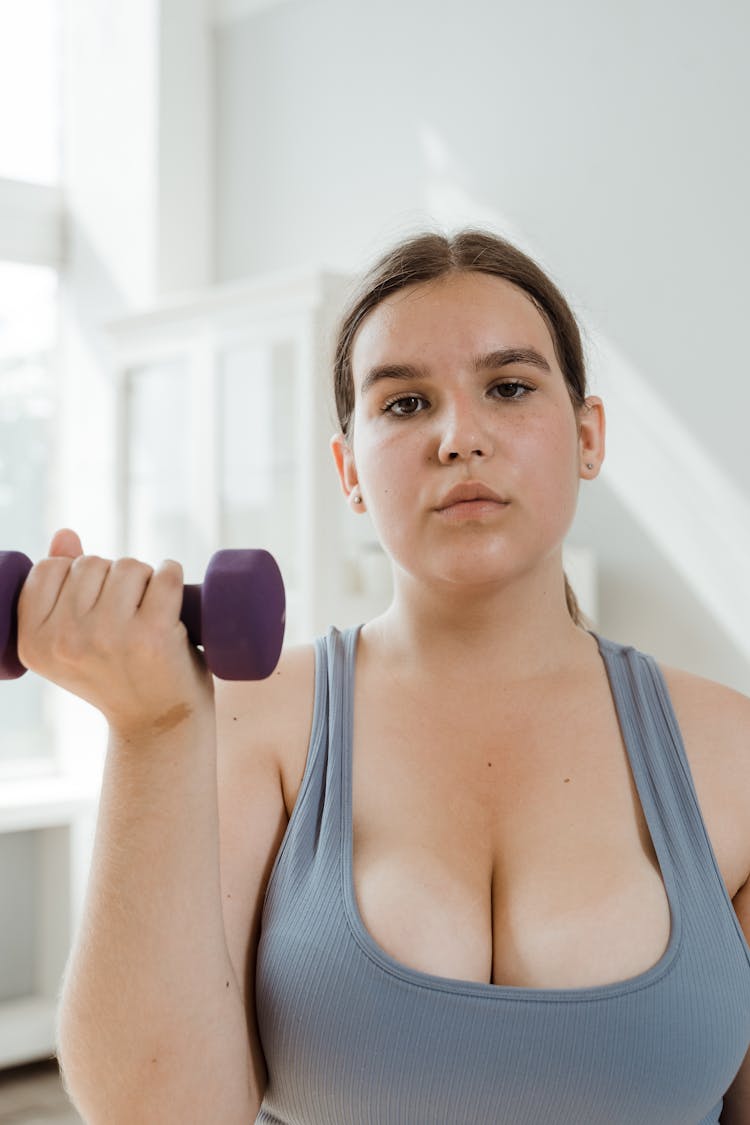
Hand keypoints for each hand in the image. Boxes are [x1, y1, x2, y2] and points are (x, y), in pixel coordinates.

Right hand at [17, 529, 213, 738]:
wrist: (157, 723)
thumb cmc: (116, 675)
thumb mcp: (73, 639)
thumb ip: (60, 587)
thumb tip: (65, 534)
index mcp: (33, 642)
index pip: (49, 568)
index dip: (77, 576)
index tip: (95, 605)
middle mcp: (65, 640)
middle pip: (91, 562)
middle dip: (113, 578)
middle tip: (127, 615)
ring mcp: (108, 636)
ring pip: (128, 565)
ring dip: (144, 579)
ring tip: (147, 613)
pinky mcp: (152, 634)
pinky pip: (165, 574)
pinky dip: (173, 575)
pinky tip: (173, 599)